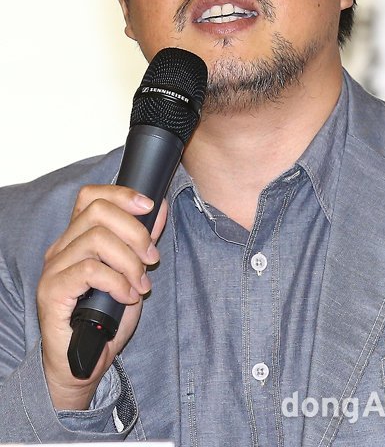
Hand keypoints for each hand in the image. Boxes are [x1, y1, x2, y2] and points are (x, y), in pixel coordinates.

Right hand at [36, 184, 166, 410]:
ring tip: (140, 284)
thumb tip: (157, 210)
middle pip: (98, 211)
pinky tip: (128, 296)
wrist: (83, 363)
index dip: (122, 194)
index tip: (149, 206)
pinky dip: (117, 281)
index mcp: (77, 237)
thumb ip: (141, 242)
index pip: (92, 195)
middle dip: (135, 231)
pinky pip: (90, 270)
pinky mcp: (52, 290)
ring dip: (129, 261)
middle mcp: (62, 247)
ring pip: (97, 239)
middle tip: (152, 258)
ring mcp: (54, 268)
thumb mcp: (131, 273)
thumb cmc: (106, 319)